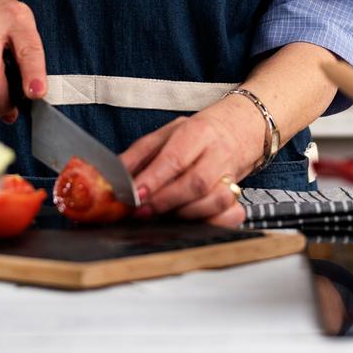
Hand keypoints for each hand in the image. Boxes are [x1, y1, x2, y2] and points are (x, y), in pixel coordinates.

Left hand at [120, 95, 261, 226]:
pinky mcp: (241, 195)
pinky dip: (214, 223)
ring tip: (165, 216)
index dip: (154, 180)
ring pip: (216, 201)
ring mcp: (233, 175)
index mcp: (197, 132)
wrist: (236, 130)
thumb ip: (137, 156)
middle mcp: (218, 153)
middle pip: (196, 183)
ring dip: (186, 214)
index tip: (135, 196)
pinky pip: (233, 215)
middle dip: (166, 202)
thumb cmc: (194, 136)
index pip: (175, 158)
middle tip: (142, 212)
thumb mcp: (164, 135)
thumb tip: (110, 178)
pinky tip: (194, 221)